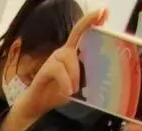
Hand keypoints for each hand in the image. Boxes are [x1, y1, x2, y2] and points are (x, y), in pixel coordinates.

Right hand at [0, 10, 103, 130]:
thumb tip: (102, 76)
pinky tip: (68, 91)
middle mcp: (62, 53)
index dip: (91, 20)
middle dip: (81, 61)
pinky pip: (58, 69)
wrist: (38, 106)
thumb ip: (87, 76)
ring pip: (68, 58)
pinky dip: (65, 81)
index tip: (104, 12)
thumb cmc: (57, 93)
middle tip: (81, 84)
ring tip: (73, 90)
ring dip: (74, 75)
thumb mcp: (77, 84)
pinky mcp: (45, 69)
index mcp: (71, 54)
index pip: (81, 31)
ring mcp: (53, 60)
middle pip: (75, 45)